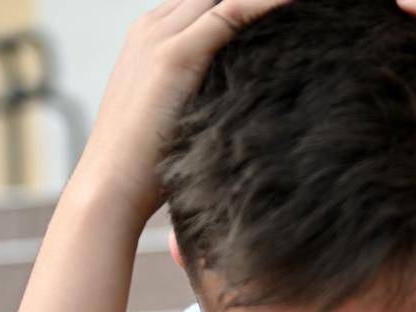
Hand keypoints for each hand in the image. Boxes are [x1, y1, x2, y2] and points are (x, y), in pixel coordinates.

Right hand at [69, 0, 293, 227]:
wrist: (111, 188)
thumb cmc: (146, 169)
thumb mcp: (175, 119)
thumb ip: (197, 97)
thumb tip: (238, 108)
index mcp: (147, 40)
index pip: (201, 3)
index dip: (241, 7)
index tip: (284, 16)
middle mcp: (151, 29)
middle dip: (251, 1)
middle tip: (301, 10)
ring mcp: (160, 38)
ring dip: (262, 0)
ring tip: (304, 7)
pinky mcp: (175, 55)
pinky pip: (231, 11)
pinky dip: (266, 4)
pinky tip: (295, 3)